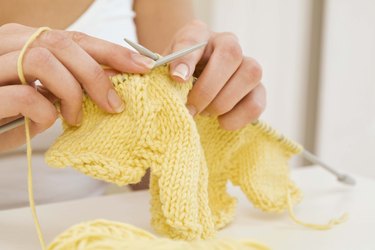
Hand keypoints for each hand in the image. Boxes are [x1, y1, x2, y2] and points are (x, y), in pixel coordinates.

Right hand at [0, 23, 154, 151]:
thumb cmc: (11, 113)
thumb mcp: (45, 92)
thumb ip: (70, 80)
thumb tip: (114, 78)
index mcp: (24, 40)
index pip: (75, 38)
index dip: (112, 51)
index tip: (142, 67)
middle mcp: (7, 45)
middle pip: (62, 43)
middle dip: (97, 75)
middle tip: (115, 105)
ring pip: (43, 60)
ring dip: (72, 93)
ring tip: (75, 118)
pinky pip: (26, 96)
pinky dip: (46, 113)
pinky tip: (47, 123)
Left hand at [166, 20, 265, 129]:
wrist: (194, 84)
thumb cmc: (180, 75)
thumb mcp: (165, 69)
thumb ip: (163, 68)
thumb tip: (166, 73)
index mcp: (200, 34)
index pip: (194, 37)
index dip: (186, 58)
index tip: (176, 78)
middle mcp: (229, 44)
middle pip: (230, 55)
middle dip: (207, 89)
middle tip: (191, 108)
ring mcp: (248, 66)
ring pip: (250, 76)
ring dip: (222, 102)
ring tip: (205, 113)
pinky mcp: (258, 91)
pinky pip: (256, 104)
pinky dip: (236, 118)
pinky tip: (220, 121)